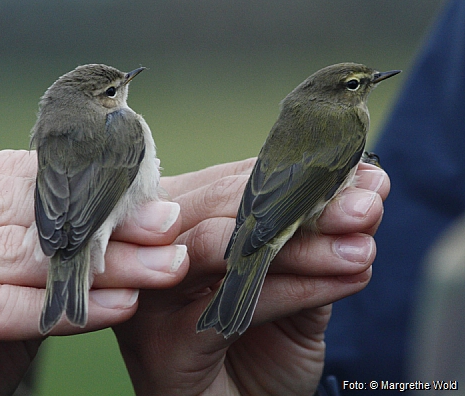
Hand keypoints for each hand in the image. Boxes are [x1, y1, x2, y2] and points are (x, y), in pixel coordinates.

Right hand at [0, 150, 187, 393]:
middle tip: (170, 227)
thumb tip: (137, 210)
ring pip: (27, 254)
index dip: (100, 191)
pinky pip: (0, 308)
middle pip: (35, 211)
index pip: (35, 179)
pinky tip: (122, 305)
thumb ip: (56, 228)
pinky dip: (66, 309)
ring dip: (106, 262)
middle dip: (111, 222)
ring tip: (165, 265)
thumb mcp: (21, 254)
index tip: (159, 206)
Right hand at [114, 159, 389, 394]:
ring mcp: (152, 292)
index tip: (360, 178)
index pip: (236, 180)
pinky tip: (346, 279)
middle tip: (365, 206)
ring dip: (301, 244)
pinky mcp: (162, 342)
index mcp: (182, 220)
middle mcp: (156, 247)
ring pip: (222, 246)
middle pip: (223, 204)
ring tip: (362, 246)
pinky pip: (233, 304)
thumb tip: (369, 185)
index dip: (299, 175)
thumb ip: (321, 238)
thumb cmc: (262, 344)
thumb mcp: (297, 281)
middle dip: (302, 204)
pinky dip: (294, 289)